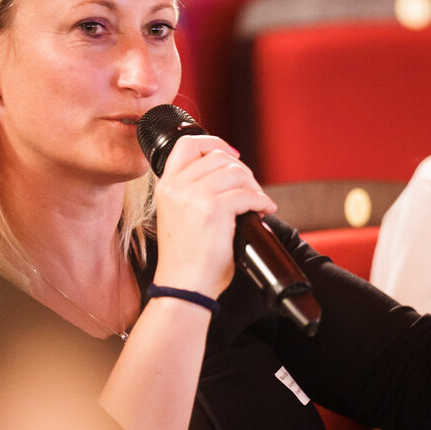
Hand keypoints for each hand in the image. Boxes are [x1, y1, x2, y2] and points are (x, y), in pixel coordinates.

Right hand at [151, 135, 275, 297]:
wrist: (183, 285)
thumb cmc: (185, 258)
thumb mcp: (178, 216)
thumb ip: (192, 192)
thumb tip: (227, 175)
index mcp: (166, 186)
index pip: (187, 144)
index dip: (214, 143)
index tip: (232, 155)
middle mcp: (177, 187)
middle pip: (219, 157)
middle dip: (243, 172)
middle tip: (251, 190)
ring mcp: (194, 196)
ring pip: (237, 173)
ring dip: (254, 187)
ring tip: (258, 202)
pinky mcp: (214, 210)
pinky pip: (248, 195)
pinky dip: (262, 202)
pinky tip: (264, 211)